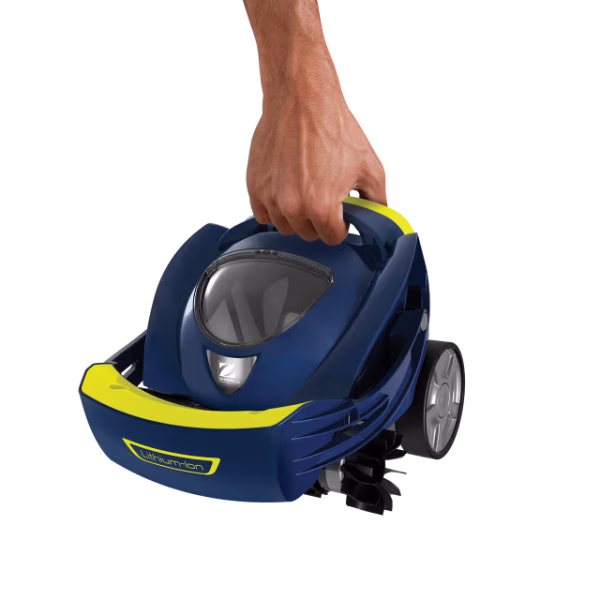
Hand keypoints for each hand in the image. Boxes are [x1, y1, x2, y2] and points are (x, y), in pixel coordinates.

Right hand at [245, 83, 387, 244]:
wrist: (301, 99)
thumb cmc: (332, 127)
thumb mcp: (370, 166)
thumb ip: (377, 201)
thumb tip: (376, 218)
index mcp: (322, 208)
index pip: (332, 238)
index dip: (341, 226)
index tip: (340, 214)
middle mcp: (293, 208)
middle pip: (308, 234)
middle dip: (318, 221)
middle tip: (323, 196)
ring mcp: (271, 198)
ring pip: (285, 226)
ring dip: (295, 216)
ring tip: (304, 189)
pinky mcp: (254, 187)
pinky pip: (263, 214)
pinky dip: (274, 207)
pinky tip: (286, 189)